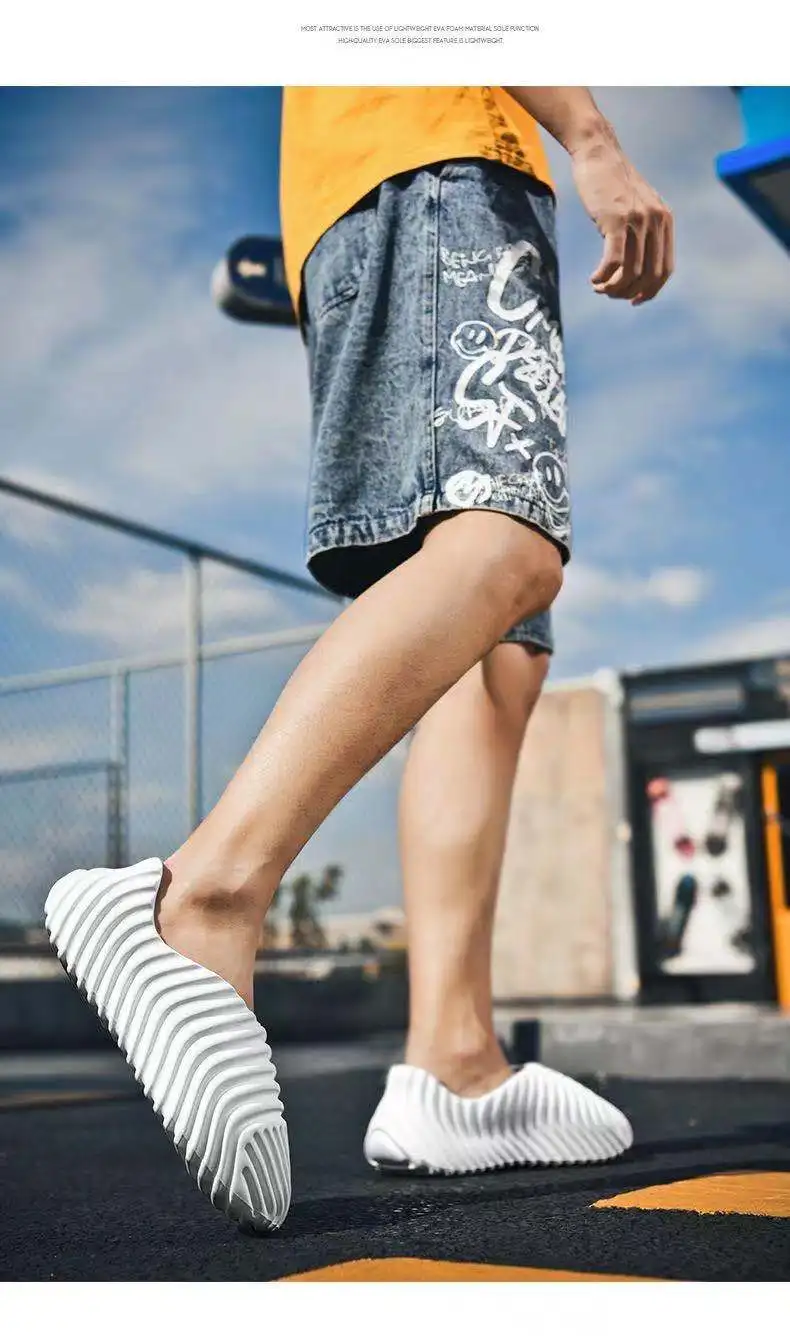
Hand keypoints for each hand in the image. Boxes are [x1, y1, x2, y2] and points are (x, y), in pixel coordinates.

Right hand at [571, 138, 673, 304]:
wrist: (598, 153)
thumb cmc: (612, 182)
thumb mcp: (637, 206)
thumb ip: (643, 230)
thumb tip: (636, 265)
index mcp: (665, 221)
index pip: (665, 269)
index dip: (650, 291)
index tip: (633, 300)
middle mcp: (656, 221)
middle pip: (649, 276)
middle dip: (628, 293)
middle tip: (609, 293)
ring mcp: (638, 220)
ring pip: (631, 273)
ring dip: (612, 288)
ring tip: (598, 286)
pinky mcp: (617, 220)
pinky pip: (614, 262)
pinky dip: (603, 277)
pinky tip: (593, 279)